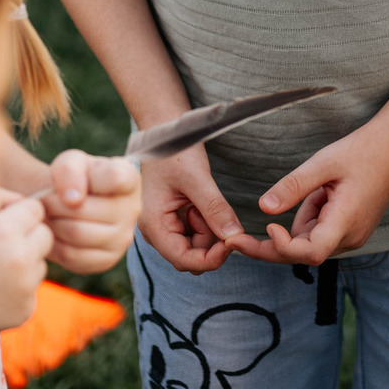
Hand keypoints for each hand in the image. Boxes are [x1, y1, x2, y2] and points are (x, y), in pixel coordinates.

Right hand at [0, 191, 52, 353]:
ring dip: (24, 263)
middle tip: (1, 246)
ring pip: (40, 264)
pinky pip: (31, 290)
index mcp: (6, 231)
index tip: (6, 222)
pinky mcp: (25, 311)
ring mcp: (24, 288)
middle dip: (28, 237)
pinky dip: (17, 289)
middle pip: (45, 236)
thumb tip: (21, 201)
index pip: (37, 210)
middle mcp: (20, 259)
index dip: (20, 214)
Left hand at [39, 151, 140, 272]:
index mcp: (130, 178)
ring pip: (77, 234)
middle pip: (84, 210)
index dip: (82, 180)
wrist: (72, 203)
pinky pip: (72, 256)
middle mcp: (133, 209)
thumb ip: (70, 169)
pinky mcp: (107, 260)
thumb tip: (74, 200)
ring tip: (47, 215)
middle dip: (54, 205)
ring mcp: (123, 238)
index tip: (67, 184)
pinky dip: (54, 244)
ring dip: (53, 223)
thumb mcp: (70, 162)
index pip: (114, 177)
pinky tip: (53, 232)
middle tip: (43, 202)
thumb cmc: (74, 178)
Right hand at [139, 145, 248, 273]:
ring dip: (207, 230)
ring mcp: (162, 225)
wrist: (163, 128)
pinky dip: (204, 222)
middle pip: (189, 256)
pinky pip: (192, 232)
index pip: (183, 259)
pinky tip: (200, 200)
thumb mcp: (197, 178)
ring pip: (193, 246)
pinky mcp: (171, 218)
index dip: (211, 258)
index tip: (234, 242)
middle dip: (210, 242)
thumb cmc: (174, 150)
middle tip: (220, 214)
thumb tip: (235, 238)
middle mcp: (154, 230)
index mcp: (153, 224)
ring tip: (205, 199)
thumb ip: (214, 209)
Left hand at [248, 123, 388, 265]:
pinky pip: (318, 233)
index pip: (310, 252)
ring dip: (299, 223)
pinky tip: (324, 194)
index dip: (284, 248)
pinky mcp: (350, 232)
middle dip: (272, 244)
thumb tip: (263, 208)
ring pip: (308, 241)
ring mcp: (352, 237)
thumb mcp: (323, 163)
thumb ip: (293, 187)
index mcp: (346, 221)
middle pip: (303, 253)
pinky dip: (310, 218)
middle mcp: (350, 237)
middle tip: (235, 238)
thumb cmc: (360, 152)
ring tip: (320, 188)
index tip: (266, 228)